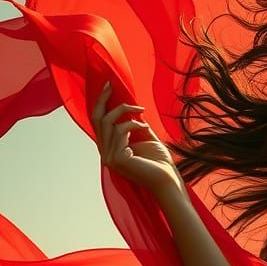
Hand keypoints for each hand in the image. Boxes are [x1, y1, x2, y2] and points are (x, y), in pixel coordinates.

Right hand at [91, 81, 183, 198]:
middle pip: (97, 118)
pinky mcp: (117, 158)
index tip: (109, 85)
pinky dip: (133, 124)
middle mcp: (105, 153)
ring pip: (109, 122)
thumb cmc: (161, 162)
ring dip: (127, 112)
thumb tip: (132, 106)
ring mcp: (109, 157)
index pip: (97, 122)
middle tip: (113, 85)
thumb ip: (136, 125)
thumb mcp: (146, 138)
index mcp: (109, 148)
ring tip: (142, 112)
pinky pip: (120, 130)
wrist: (169, 180)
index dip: (101, 102)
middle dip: (105, 99)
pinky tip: (145, 127)